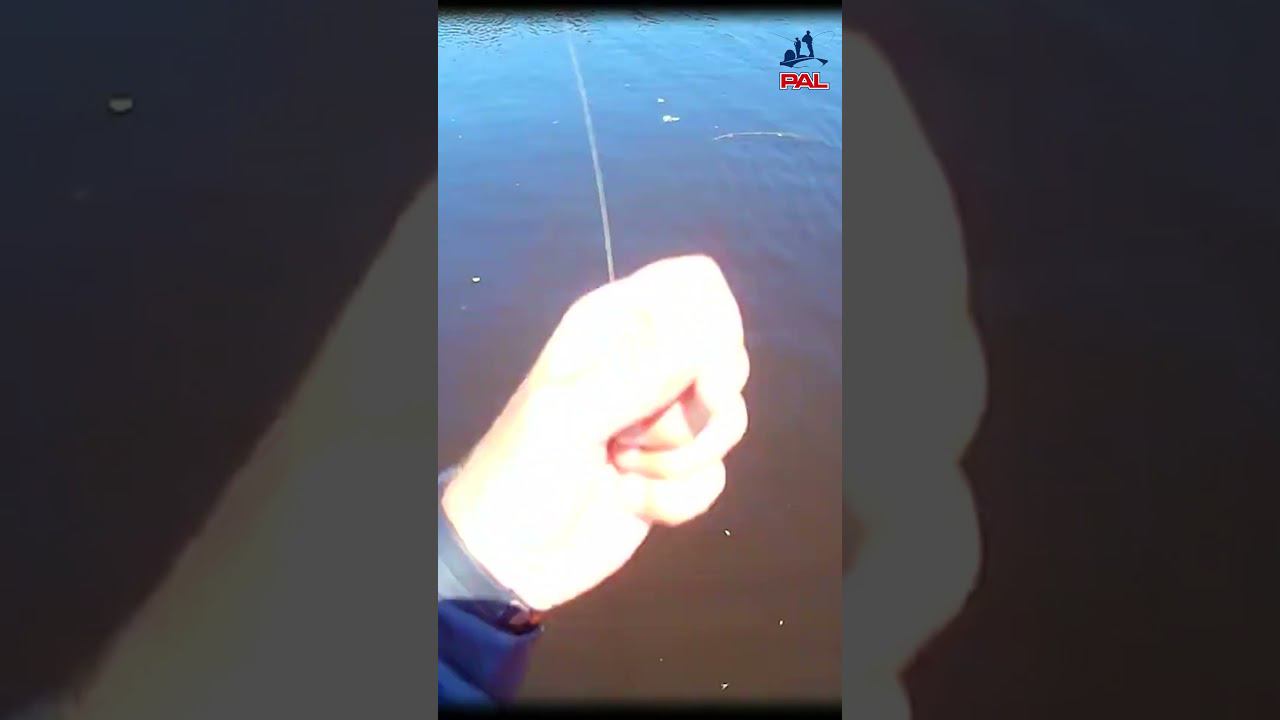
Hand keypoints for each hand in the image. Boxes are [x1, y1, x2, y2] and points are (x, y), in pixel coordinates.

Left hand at [441, 255, 750, 611]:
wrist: (510, 556)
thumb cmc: (522, 470)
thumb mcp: (569, 415)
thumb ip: (641, 372)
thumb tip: (713, 342)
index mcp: (613, 325)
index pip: (698, 284)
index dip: (717, 323)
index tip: (706, 379)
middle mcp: (647, 361)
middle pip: (727, 355)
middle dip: (697, 407)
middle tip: (636, 432)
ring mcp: (664, 418)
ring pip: (728, 421)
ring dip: (678, 459)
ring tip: (620, 467)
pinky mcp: (675, 471)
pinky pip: (714, 476)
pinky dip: (676, 499)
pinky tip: (630, 503)